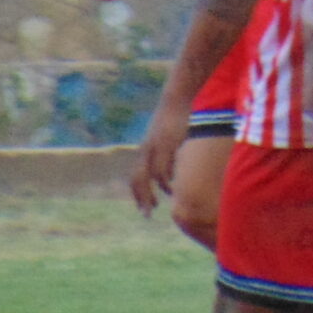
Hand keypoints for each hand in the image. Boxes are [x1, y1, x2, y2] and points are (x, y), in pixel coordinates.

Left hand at [132, 98, 191, 215]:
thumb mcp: (167, 139)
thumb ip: (167, 155)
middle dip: (141, 198)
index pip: (136, 176)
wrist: (177, 98)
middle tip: (146, 214)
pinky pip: (162, 167)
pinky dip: (165, 181)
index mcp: (146, 150)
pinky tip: (171, 188)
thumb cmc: (175, 117)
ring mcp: (154, 147)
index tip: (143, 206)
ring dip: (151, 193)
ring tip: (158, 205)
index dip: (138, 193)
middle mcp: (146, 150)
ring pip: (148, 176)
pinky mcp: (165, 144)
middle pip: (137, 179)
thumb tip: (172, 173)